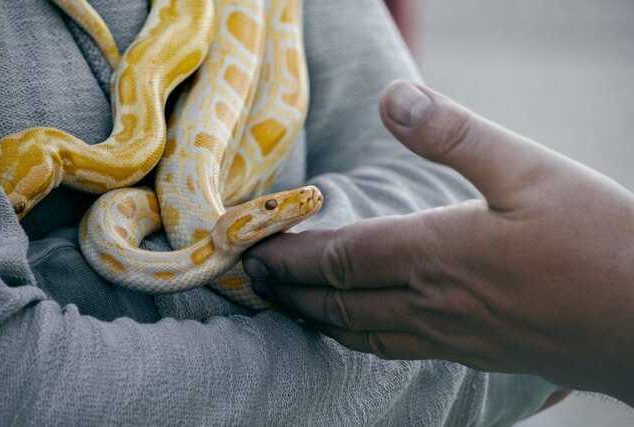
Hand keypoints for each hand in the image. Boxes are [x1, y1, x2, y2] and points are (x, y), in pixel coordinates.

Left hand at [243, 81, 633, 404]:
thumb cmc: (598, 242)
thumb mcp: (528, 170)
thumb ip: (455, 135)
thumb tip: (396, 99)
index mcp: (437, 253)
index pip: (341, 259)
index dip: (294, 256)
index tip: (256, 251)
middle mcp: (433, 301)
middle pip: (340, 301)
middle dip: (292, 291)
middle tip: (255, 284)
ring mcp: (452, 336)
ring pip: (363, 333)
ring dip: (319, 320)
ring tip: (292, 310)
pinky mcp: (475, 354)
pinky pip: (398, 350)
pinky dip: (362, 339)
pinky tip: (361, 334)